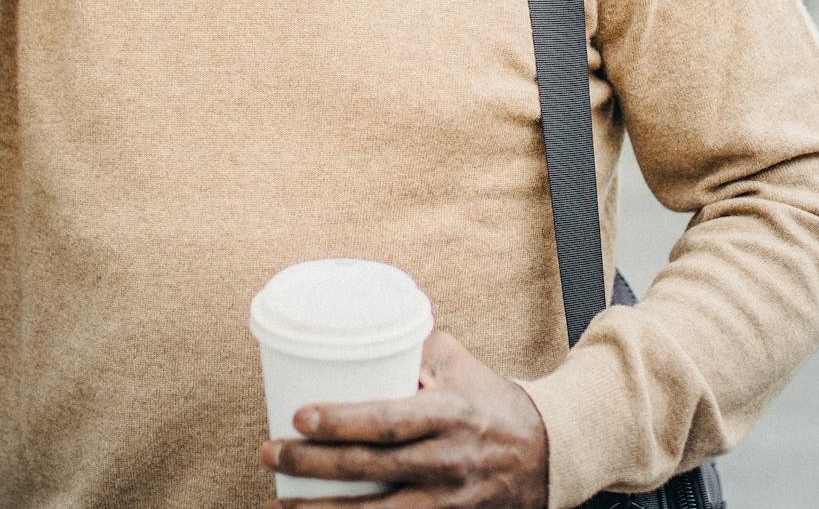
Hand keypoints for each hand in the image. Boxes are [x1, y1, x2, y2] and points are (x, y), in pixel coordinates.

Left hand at [261, 329, 549, 508]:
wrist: (548, 453)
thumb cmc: (490, 401)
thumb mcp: (459, 364)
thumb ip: (413, 344)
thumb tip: (356, 326)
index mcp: (450, 414)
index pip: (390, 420)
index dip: (342, 421)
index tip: (299, 415)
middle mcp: (449, 461)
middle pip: (373, 468)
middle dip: (314, 464)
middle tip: (270, 452)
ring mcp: (449, 501)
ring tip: (281, 501)